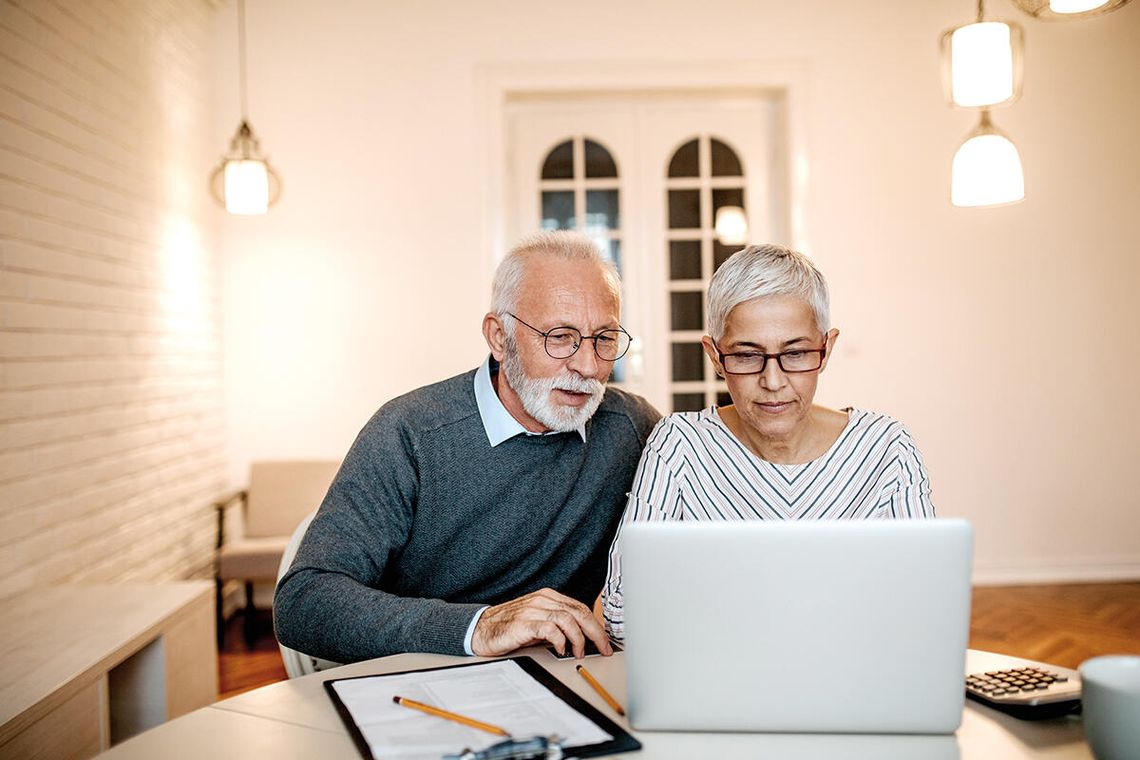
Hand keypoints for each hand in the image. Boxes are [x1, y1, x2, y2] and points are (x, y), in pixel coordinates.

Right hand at [470, 588, 612, 658]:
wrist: (480, 629)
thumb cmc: (510, 627)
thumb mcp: (538, 623)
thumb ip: (558, 625)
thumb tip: (583, 638)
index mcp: (548, 597)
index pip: (581, 608)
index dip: (597, 626)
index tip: (605, 642)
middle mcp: (542, 600)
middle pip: (579, 612)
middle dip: (595, 632)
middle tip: (603, 648)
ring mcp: (533, 609)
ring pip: (568, 619)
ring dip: (579, 638)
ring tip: (579, 652)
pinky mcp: (523, 623)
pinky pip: (550, 628)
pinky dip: (560, 640)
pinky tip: (561, 649)